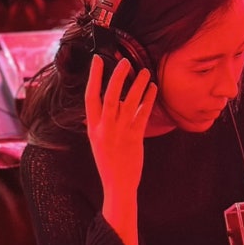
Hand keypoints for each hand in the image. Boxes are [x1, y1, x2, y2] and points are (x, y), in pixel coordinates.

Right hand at [85, 55, 156, 244]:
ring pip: (129, 102)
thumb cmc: (108, 162)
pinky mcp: (135, 137)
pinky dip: (148, 99)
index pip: (90, 96)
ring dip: (137, 84)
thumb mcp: (97, 141)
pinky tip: (153, 88)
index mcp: (93, 127)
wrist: (117, 185)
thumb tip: (99, 106)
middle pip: (110, 95)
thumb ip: (98, 123)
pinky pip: (143, 113)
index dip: (94, 76)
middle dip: (117, 76)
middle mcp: (105, 127)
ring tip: (144, 70)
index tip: (97, 60)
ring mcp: (120, 132)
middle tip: (124, 60)